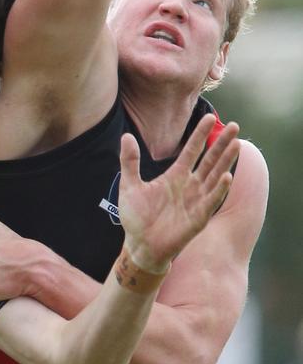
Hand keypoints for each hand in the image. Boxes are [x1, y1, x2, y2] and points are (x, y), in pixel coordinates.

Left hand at [118, 114, 239, 272]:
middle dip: (221, 143)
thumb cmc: (136, 217)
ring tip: (237, 144)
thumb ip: (129, 161)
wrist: (139, 246)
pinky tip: (227, 176)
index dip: (200, 135)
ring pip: (215, 177)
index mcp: (174, 176)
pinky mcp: (198, 218)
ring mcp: (195, 201)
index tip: (209, 117)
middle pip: (209, 160)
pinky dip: (219, 189)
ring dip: (226, 161)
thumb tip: (126, 136)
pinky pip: (211, 201)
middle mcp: (189, 186)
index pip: (191, 151)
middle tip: (234, 126)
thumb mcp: (129, 184)